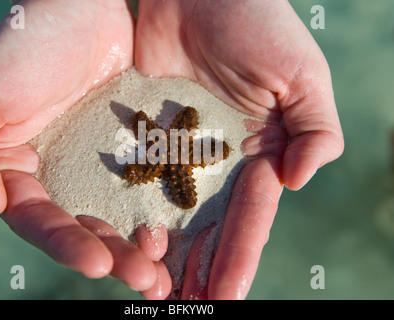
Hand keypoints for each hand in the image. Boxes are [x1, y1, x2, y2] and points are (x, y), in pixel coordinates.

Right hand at [0, 0, 170, 298]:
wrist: (81, 10)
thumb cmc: (23, 47)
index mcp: (21, 175)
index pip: (41, 222)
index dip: (67, 244)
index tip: (97, 262)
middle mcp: (63, 179)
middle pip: (88, 229)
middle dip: (114, 258)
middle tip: (146, 282)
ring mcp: (103, 168)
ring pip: (123, 216)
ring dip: (142, 247)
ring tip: (165, 273)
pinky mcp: (138, 152)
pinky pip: (153, 186)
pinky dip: (164, 210)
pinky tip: (182, 230)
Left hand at [135, 0, 343, 298]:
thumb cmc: (256, 23)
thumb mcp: (301, 75)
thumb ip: (315, 129)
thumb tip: (297, 182)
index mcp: (258, 155)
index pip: (249, 217)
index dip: (239, 257)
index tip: (226, 296)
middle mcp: (216, 164)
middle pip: (209, 229)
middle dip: (201, 271)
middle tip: (188, 308)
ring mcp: (177, 155)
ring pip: (171, 216)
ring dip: (165, 257)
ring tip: (156, 293)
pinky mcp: (144, 140)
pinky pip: (136, 184)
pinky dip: (131, 216)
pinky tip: (122, 246)